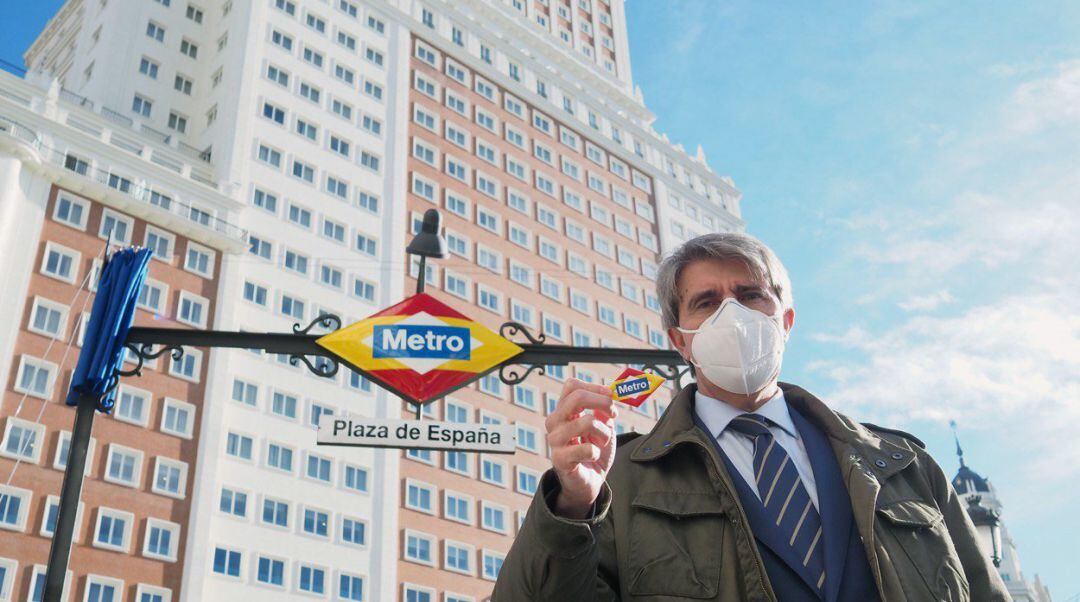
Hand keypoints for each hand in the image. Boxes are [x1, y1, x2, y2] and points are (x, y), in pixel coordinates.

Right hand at [545, 378, 618, 518]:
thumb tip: (610, 394)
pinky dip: (597, 452)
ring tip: (602, 442)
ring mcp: (555, 440)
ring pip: (587, 422)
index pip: (572, 386)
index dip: (594, 387)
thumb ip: (604, 411)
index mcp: (564, 411)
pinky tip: (593, 457)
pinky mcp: (560, 459)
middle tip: (613, 413)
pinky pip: (587, 448)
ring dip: (604, 433)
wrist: (588, 482)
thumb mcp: (603, 427)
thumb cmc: (594, 452)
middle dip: (602, 402)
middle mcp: (555, 422)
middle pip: (576, 397)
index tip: (611, 396)